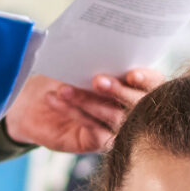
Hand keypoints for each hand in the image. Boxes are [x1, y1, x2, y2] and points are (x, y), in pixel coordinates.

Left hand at [4, 68, 162, 154]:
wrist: (34, 99)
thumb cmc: (64, 73)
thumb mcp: (81, 61)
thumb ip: (98, 58)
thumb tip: (104, 49)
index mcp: (136, 83)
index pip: (155, 83)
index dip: (147, 80)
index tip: (132, 75)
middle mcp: (132, 107)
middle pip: (139, 104)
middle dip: (118, 91)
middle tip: (97, 81)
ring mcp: (116, 127)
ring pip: (114, 118)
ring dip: (89, 101)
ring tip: (65, 89)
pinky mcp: (95, 141)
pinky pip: (92, 128)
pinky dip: (73, 111)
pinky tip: (55, 98)